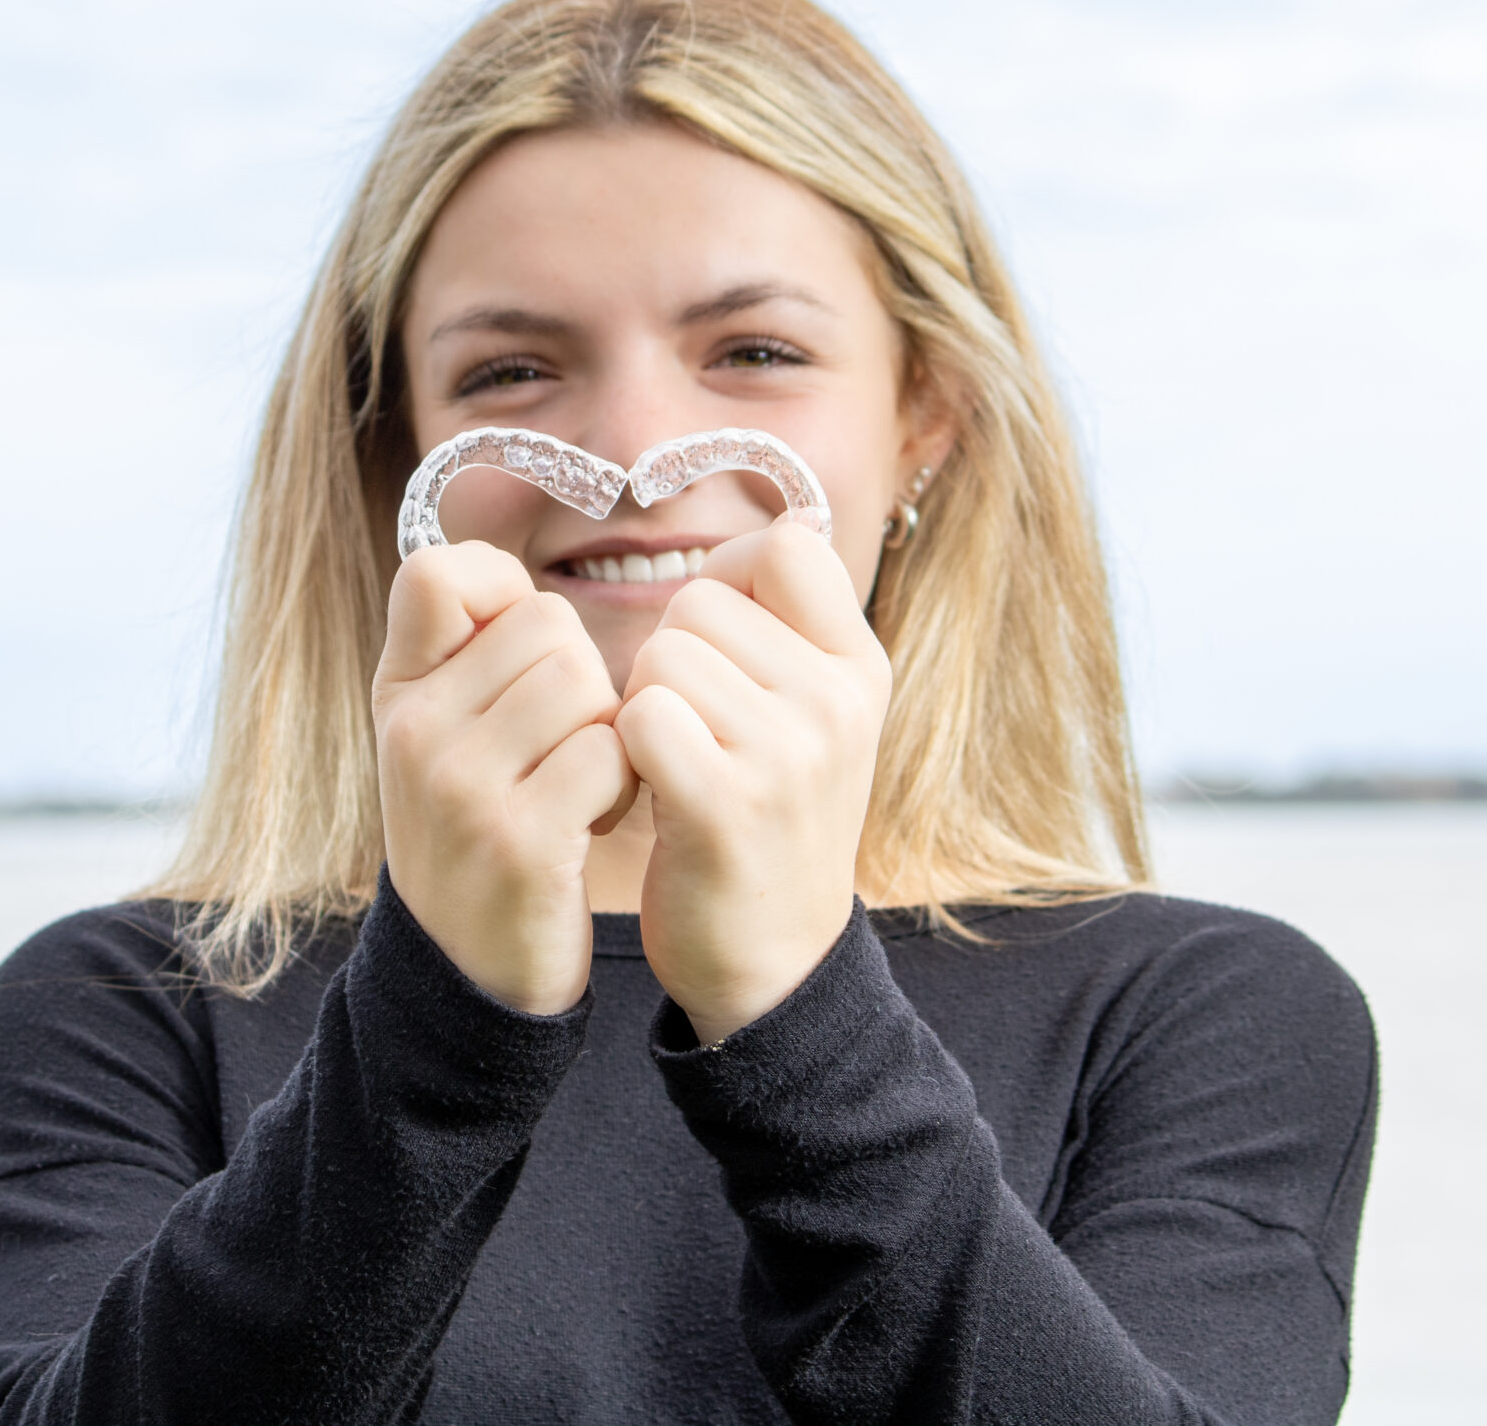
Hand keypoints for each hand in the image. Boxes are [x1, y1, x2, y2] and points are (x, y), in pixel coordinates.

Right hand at [373, 541, 634, 1013]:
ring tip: (577, 788)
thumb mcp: (439, 737)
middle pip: (550, 626)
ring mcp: (462, 787)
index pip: (438, 571)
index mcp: (398, 694)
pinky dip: (622, 784)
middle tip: (561, 751)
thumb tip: (507, 575)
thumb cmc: (480, 832)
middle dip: (583, 682)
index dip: (503, 592)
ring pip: (587, 685)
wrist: (471, 973)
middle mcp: (416, 731)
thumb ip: (465, 654)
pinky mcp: (520, 842)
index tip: (517, 657)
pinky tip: (591, 823)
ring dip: (609, 734)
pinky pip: (610, 753)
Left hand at [616, 520, 892, 1044]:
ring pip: (660, 656)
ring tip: (676, 767)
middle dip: (671, 659)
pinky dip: (625, 750)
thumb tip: (786, 522)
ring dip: (642, 707)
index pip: (788, 548)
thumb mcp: (815, 718)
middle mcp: (837, 703)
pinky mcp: (726, 803)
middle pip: (700, 603)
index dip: (729, 580)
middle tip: (694, 734)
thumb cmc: (770, 822)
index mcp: (860, 669)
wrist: (773, 964)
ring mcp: (789, 754)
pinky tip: (651, 794)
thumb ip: (795, 626)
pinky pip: (640, 715)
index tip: (719, 644)